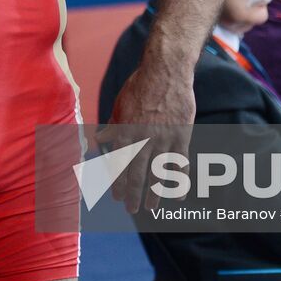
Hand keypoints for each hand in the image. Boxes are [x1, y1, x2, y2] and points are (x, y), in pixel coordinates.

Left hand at [99, 58, 195, 213]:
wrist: (165, 72)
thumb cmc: (139, 87)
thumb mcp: (119, 105)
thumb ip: (112, 126)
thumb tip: (99, 139)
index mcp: (124, 132)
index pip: (119, 164)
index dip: (117, 183)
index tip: (116, 197)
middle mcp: (142, 139)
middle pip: (137, 173)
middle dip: (133, 194)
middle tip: (131, 209)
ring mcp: (163, 139)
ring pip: (158, 173)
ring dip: (154, 193)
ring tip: (152, 208)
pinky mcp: (181, 136)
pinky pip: (180, 163)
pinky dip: (180, 181)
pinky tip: (180, 195)